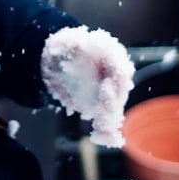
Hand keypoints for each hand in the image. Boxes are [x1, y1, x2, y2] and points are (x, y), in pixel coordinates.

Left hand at [41, 26, 133, 147]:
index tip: (105, 85)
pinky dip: (106, 132)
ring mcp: (109, 94)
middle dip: (111, 104)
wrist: (58, 61)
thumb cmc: (65, 47)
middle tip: (102, 112)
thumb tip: (78, 41)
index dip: (117, 77)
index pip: (120, 68)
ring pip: (114, 110)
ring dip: (108, 121)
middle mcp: (115, 77)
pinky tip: (99, 138)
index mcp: (112, 57)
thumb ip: (73, 42)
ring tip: (100, 132)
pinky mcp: (101, 108)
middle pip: (119, 93)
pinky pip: (107, 123)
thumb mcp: (66, 41)